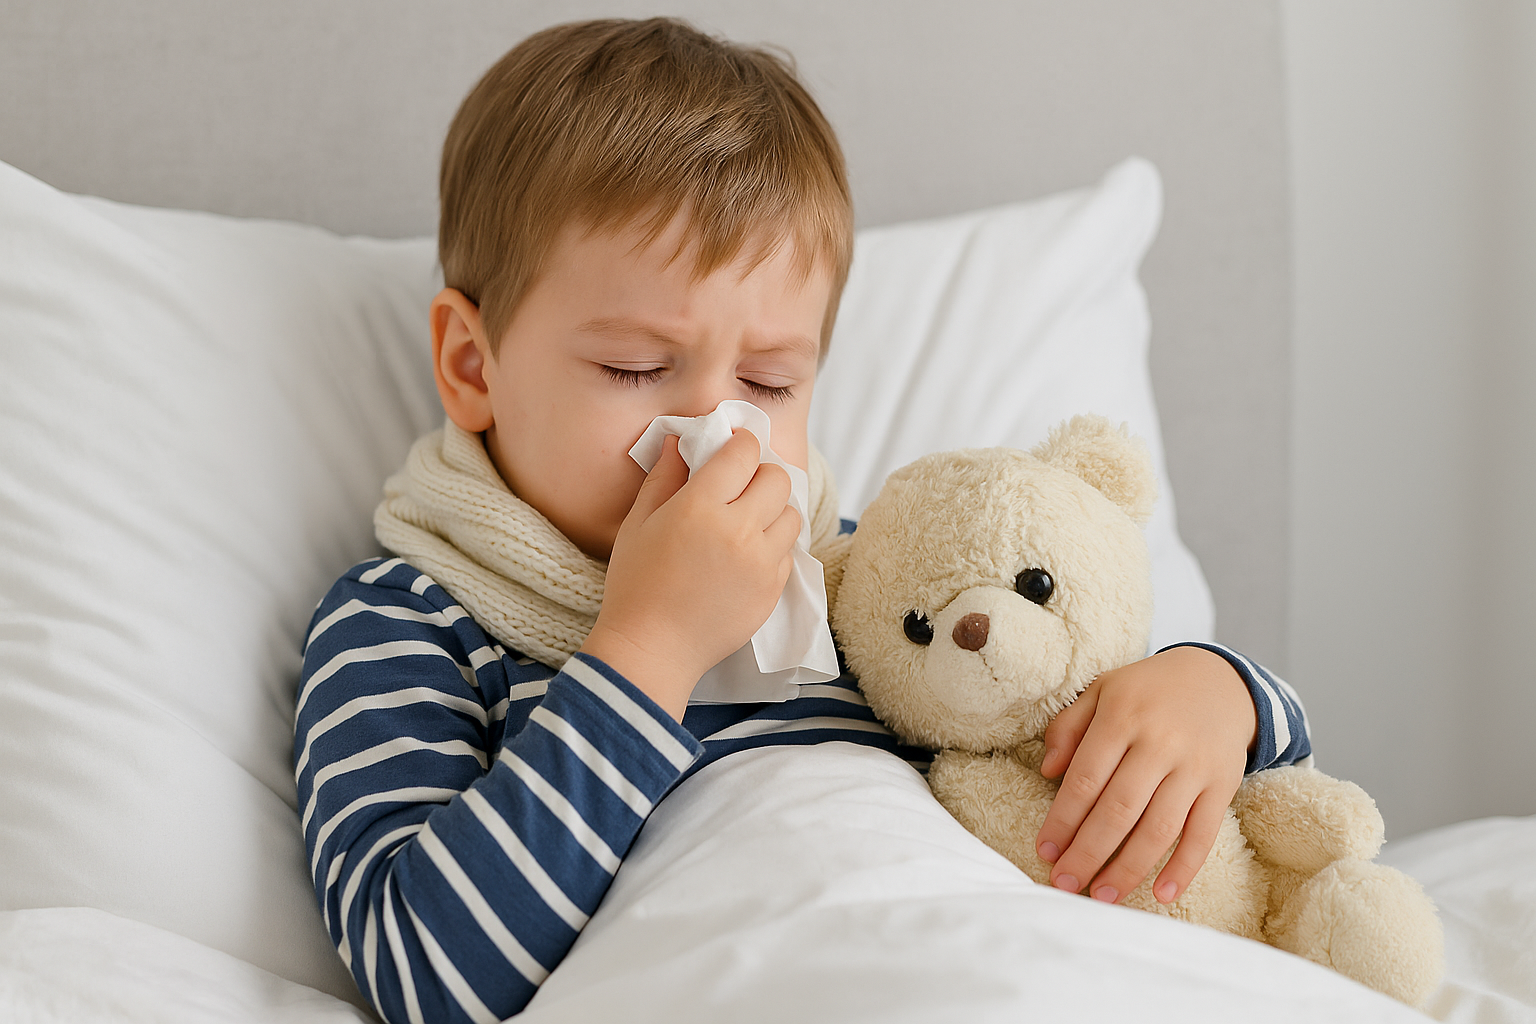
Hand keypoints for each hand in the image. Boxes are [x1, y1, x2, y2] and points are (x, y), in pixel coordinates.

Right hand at [581, 431, 799, 720]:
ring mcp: (761, 563)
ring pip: (791, 514)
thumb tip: (678, 440)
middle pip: (777, 478)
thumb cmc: (636, 584)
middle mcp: (738, 531)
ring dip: (773, 509)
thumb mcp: (638, 523)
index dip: (740, 443)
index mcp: (699, 508)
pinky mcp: (772, 590)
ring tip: (747, 520)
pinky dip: (773, 545)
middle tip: (740, 485)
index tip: (733, 447)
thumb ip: (663, 477)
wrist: (652, 648)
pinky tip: (747, 553)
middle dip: (760, 473)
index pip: (742, 454)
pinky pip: (788, 552)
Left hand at [1033, 646, 1255, 904]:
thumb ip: (1068, 727)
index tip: (1045, 850)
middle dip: (1088, 853)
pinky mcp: (1222, 785)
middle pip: (1119, 810)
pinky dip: (1184, 868)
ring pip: (1159, 828)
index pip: (1086, 778)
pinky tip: (1160, 894)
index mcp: (1122, 716)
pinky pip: (1203, 834)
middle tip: (1064, 884)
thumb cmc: (1146, 692)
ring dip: (1128, 869)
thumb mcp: (1101, 691)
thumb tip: (1047, 771)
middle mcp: (1160, 743)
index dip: (1063, 820)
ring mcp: (1194, 767)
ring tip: (1101, 896)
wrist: (1219, 681)